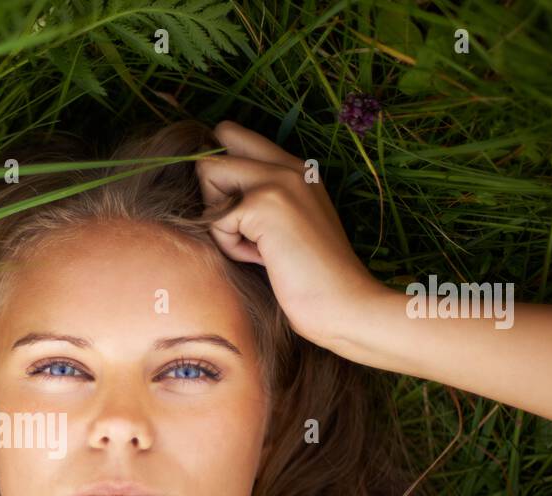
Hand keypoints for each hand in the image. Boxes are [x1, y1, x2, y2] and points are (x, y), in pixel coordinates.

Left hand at [195, 120, 389, 347]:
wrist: (344, 303)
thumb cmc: (311, 278)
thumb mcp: (286, 227)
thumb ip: (259, 199)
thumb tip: (209, 187)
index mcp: (295, 168)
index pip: (233, 136)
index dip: (218, 172)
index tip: (235, 212)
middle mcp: (288, 165)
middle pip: (213, 153)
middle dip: (212, 193)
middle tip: (242, 228)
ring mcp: (278, 180)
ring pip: (207, 174)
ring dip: (220, 218)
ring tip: (255, 245)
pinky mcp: (264, 204)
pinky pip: (216, 219)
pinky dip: (231, 247)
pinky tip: (264, 259)